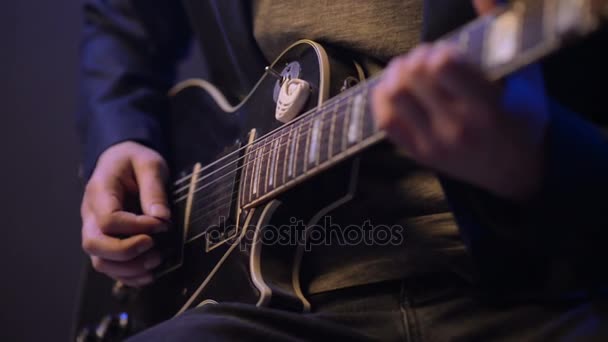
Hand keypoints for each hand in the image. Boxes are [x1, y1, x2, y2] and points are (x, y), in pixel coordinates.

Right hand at [81, 141, 170, 286]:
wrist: (122, 160)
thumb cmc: (135, 160)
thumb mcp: (150, 164)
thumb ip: (154, 189)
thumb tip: (161, 219)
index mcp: (99, 190)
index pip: (108, 219)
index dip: (135, 227)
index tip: (161, 225)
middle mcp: (90, 214)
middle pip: (94, 244)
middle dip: (126, 252)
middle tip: (155, 246)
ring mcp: (95, 230)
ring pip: (100, 261)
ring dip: (129, 268)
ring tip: (157, 260)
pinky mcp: (106, 242)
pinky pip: (110, 267)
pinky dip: (129, 276)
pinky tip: (150, 273)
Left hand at [371, 1, 548, 201]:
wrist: (516, 172)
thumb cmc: (522, 119)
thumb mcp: (526, 78)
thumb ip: (504, 34)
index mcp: (488, 108)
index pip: (445, 66)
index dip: (439, 50)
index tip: (445, 52)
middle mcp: (458, 127)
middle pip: (414, 76)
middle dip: (416, 57)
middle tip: (424, 58)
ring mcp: (434, 143)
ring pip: (394, 96)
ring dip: (396, 73)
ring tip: (408, 70)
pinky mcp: (417, 152)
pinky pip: (384, 120)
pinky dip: (382, 97)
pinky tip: (394, 88)